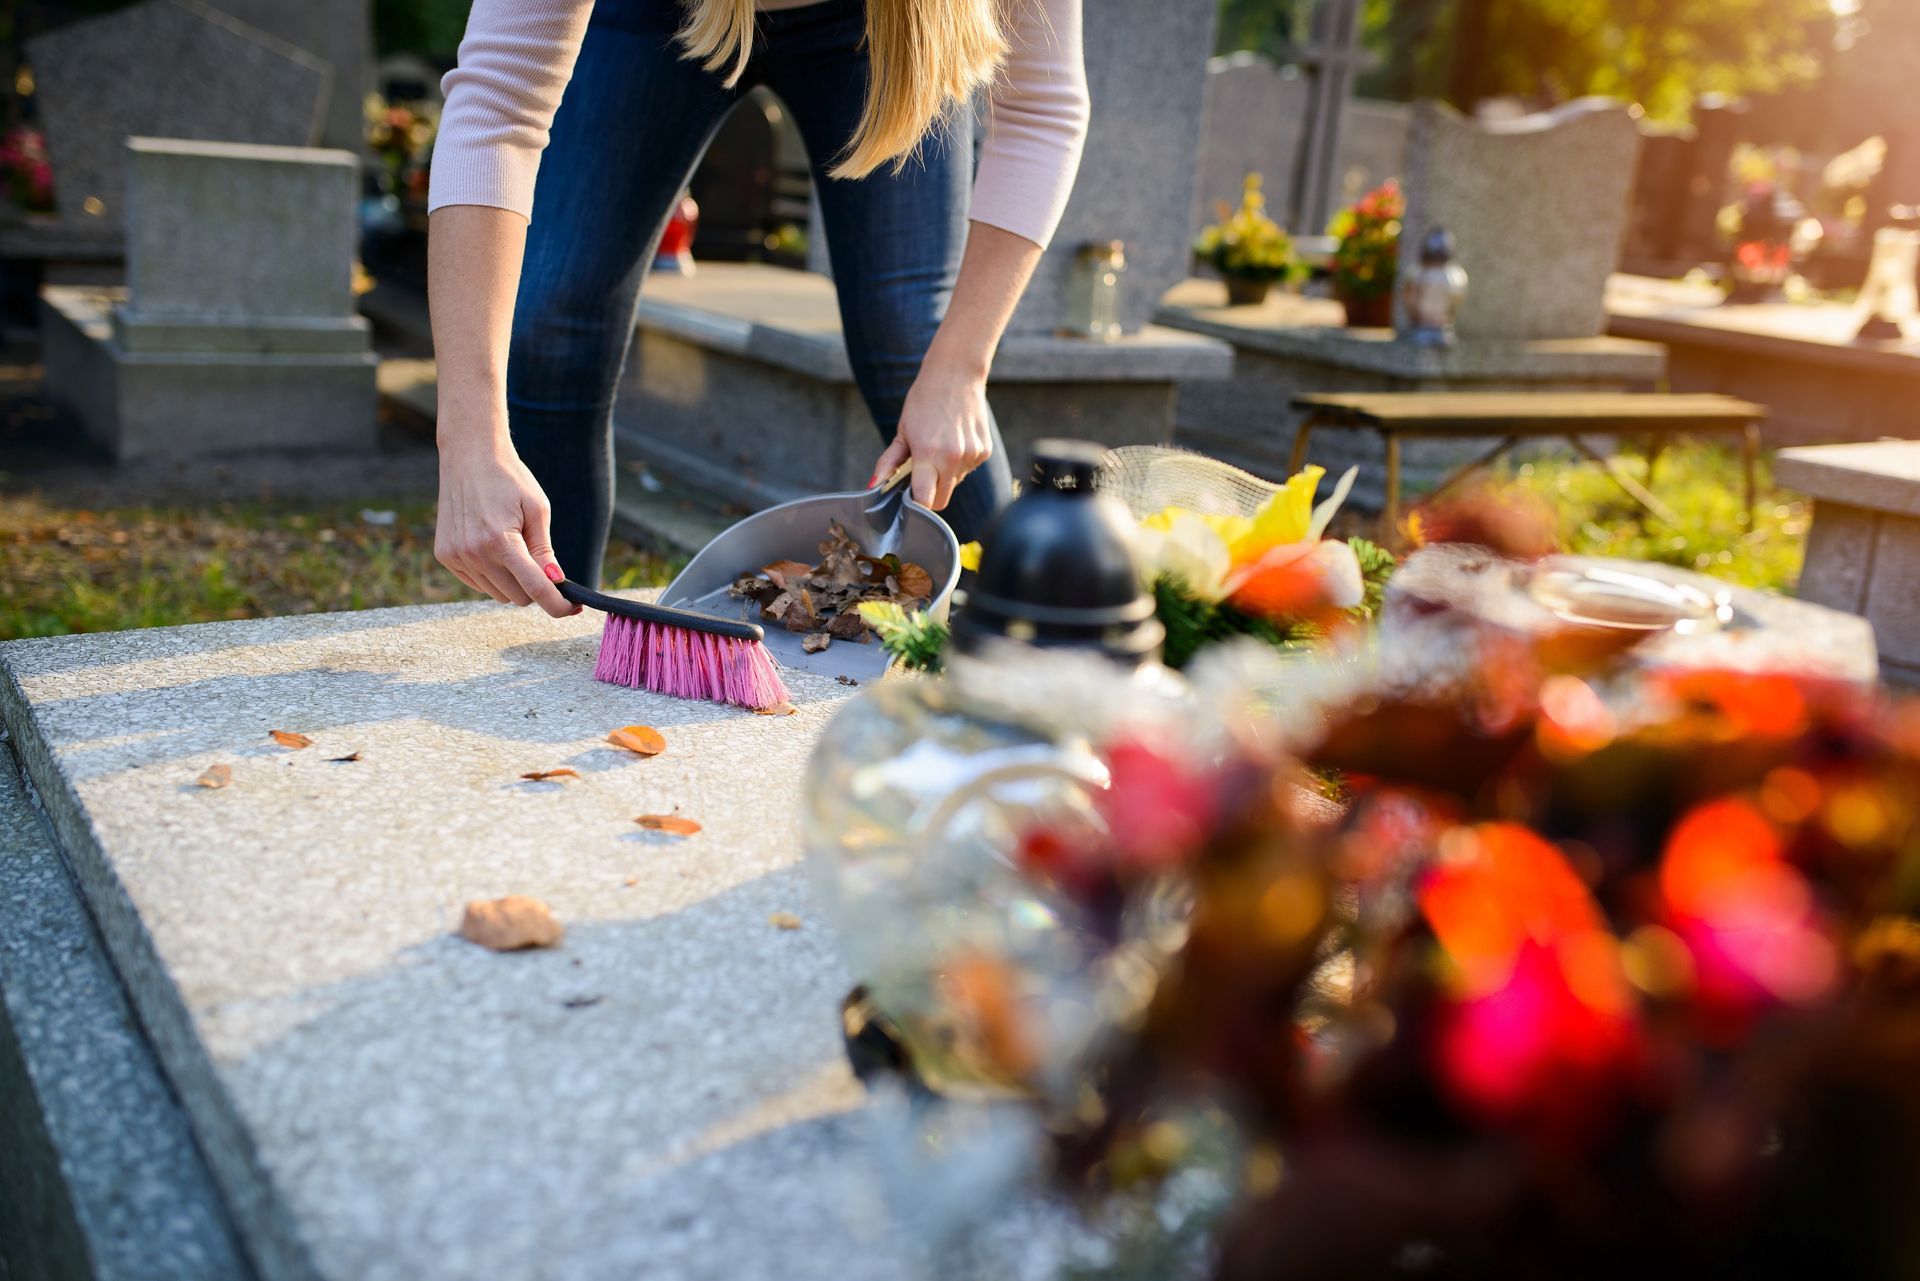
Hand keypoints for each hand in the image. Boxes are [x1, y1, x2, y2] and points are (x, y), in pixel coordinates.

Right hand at [434, 431, 577, 617]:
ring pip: (498, 594)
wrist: (469, 455)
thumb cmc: (510, 478)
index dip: (558, 605)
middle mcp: (474, 553)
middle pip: (518, 597)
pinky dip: (492, 575)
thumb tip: (556, 583)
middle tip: (543, 565)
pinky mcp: (445, 556)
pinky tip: (493, 547)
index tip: (573, 609)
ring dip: (513, 582)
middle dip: (536, 588)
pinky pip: (478, 584)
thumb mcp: (537, 509)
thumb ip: (544, 550)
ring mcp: (456, 557)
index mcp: (501, 541)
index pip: (535, 588)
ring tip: (513, 547)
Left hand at [869, 361, 993, 510]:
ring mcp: (972, 455)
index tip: (911, 498)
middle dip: (930, 493)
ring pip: (955, 484)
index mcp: (929, 454)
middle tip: (922, 471)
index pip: (926, 501)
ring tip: (940, 447)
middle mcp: (954, 458)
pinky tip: (955, 440)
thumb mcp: (903, 431)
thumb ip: (888, 462)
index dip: (918, 505)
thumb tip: (872, 486)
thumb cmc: (924, 401)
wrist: (955, 374)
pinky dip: (960, 463)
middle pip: (942, 500)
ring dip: (945, 475)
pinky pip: (968, 470)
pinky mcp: (984, 451)